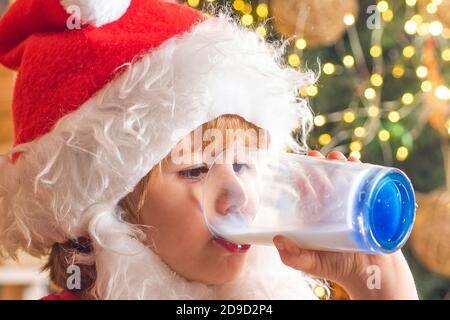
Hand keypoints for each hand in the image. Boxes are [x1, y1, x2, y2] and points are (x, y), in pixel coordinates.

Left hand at [273, 150, 417, 299]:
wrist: (371, 276)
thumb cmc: (338, 268)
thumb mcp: (311, 264)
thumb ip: (293, 256)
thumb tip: (277, 239)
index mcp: (318, 216)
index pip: (308, 193)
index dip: (302, 178)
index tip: (298, 166)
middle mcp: (333, 208)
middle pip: (326, 181)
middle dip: (321, 166)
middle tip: (316, 155)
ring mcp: (353, 205)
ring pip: (345, 179)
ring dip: (341, 164)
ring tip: (338, 156)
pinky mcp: (370, 206)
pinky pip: (366, 185)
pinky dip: (364, 172)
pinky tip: (358, 163)